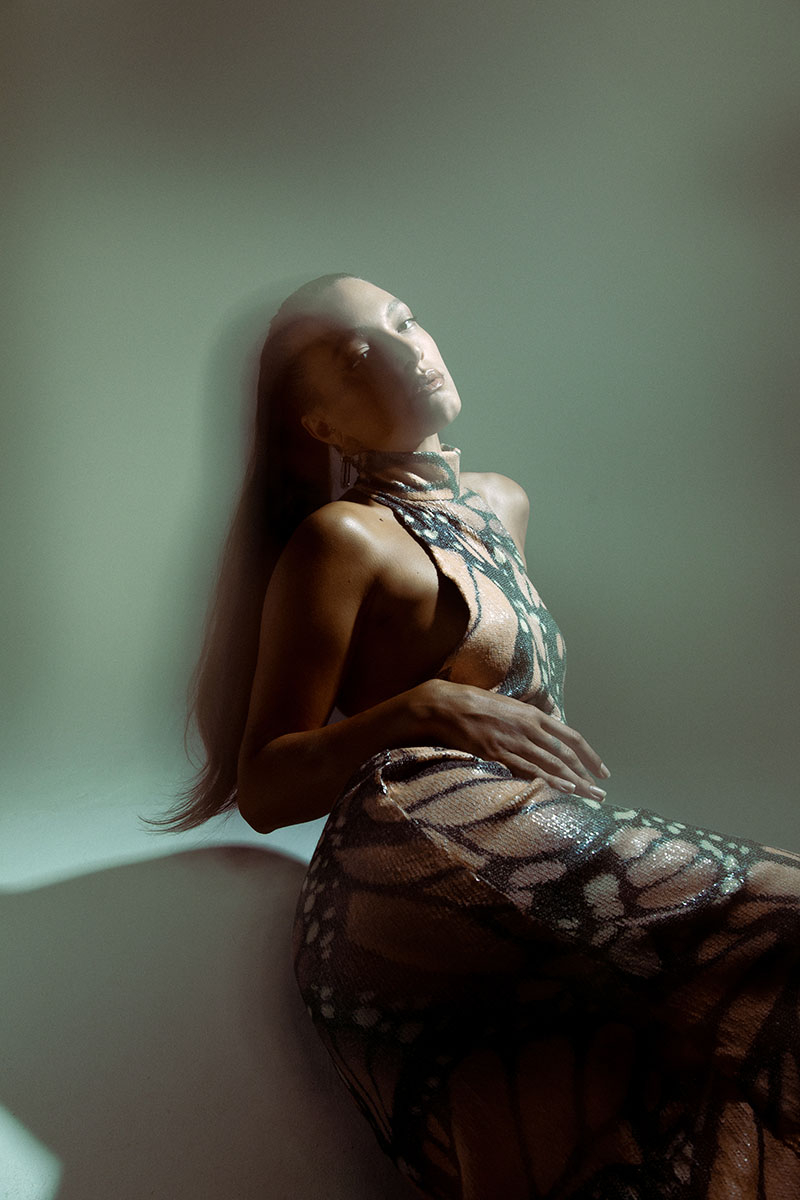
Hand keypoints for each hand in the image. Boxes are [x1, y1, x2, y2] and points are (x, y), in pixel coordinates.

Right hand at [422, 679, 609, 800]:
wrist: (448, 704)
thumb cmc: (476, 704)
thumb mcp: (510, 706)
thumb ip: (529, 720)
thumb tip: (544, 733)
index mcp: (534, 715)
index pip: (571, 737)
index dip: (590, 755)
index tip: (601, 770)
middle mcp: (530, 728)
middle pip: (567, 755)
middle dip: (587, 775)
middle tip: (600, 792)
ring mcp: (515, 741)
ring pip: (553, 765)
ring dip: (575, 783)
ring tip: (590, 797)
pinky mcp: (498, 753)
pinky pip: (529, 770)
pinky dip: (550, 781)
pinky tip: (565, 790)